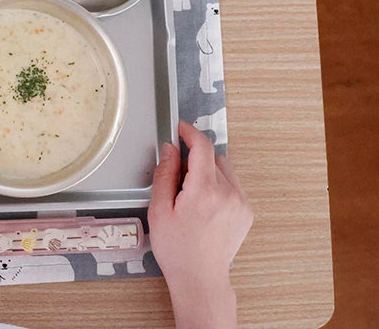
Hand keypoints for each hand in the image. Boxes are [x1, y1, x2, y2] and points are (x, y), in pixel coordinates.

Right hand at [148, 121, 252, 328]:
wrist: (200, 278)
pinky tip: (205, 205)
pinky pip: (233, 185)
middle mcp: (228, 193)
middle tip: (178, 176)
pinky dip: (219, 185)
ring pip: (225, 169)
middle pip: (214, 156)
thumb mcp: (158, 210)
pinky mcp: (247, 211)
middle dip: (196, 157)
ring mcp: (241, 202)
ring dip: (208, 171)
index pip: (202, 147)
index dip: (189, 132)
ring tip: (192, 194)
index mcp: (203, 191)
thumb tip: (170, 150)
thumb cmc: (176, 248)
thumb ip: (164, 175)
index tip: (180, 128)